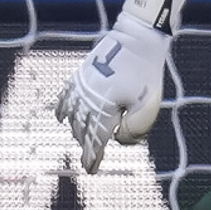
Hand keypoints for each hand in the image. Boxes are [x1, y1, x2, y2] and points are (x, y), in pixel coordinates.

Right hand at [56, 16, 169, 171]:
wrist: (136, 39)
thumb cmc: (146, 73)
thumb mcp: (149, 105)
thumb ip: (135, 128)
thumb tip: (116, 138)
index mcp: (103, 110)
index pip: (96, 141)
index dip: (93, 157)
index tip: (92, 170)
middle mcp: (87, 101)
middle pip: (83, 130)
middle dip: (87, 146)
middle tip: (90, 160)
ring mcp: (80, 87)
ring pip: (73, 117)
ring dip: (78, 130)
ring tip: (83, 141)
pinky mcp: (80, 76)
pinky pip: (65, 98)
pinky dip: (62, 110)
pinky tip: (61, 118)